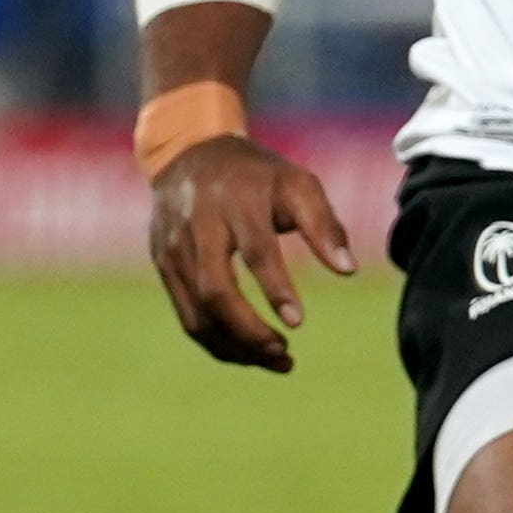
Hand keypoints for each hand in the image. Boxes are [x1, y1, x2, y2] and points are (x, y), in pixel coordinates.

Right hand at [146, 133, 354, 371]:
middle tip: (285, 353)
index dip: (276, 289)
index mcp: (236, 201)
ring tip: (278, 360)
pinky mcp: (163, 267)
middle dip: (249, 330)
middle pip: (215, 291)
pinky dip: (218, 342)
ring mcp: (174, 249)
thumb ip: (324, 225)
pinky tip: (249, 353)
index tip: (298, 323)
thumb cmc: (257, 174)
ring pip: (198, 314)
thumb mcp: (297, 183)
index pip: (255, 251)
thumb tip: (348, 270)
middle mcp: (197, 227)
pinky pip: (188, 317)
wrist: (190, 152)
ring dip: (236, 347)